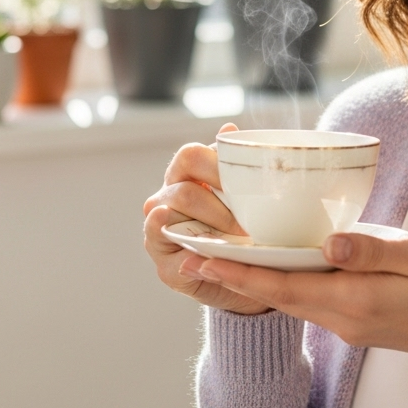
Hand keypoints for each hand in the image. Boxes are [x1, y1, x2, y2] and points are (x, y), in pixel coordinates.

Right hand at [144, 123, 270, 315]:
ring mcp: (159, 231)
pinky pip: (168, 250)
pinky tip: (197, 245)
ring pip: (172, 215)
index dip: (215, 164)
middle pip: (184, 190)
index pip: (190, 156)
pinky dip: (183, 245)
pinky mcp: (164, 265)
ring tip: (238, 238)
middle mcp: (165, 199)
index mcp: (185, 177)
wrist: (244, 279)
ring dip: (211, 227)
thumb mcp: (244, 198)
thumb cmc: (242, 230)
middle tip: (248, 221)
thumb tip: (229, 128)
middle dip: (220, 206)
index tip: (244, 180)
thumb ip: (235, 166)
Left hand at [184, 230, 407, 354]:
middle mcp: (344, 317)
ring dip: (253, 282)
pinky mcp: (355, 320)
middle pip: (278, 295)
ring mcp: (348, 323)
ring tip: (219, 260)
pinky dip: (281, 286)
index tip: (206, 258)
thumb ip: (375, 251)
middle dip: (235, 277)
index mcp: (357, 299)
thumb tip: (330, 243)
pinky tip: (270, 269)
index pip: (287, 284)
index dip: (244, 271)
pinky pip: (307, 302)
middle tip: (191, 258)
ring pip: (290, 300)